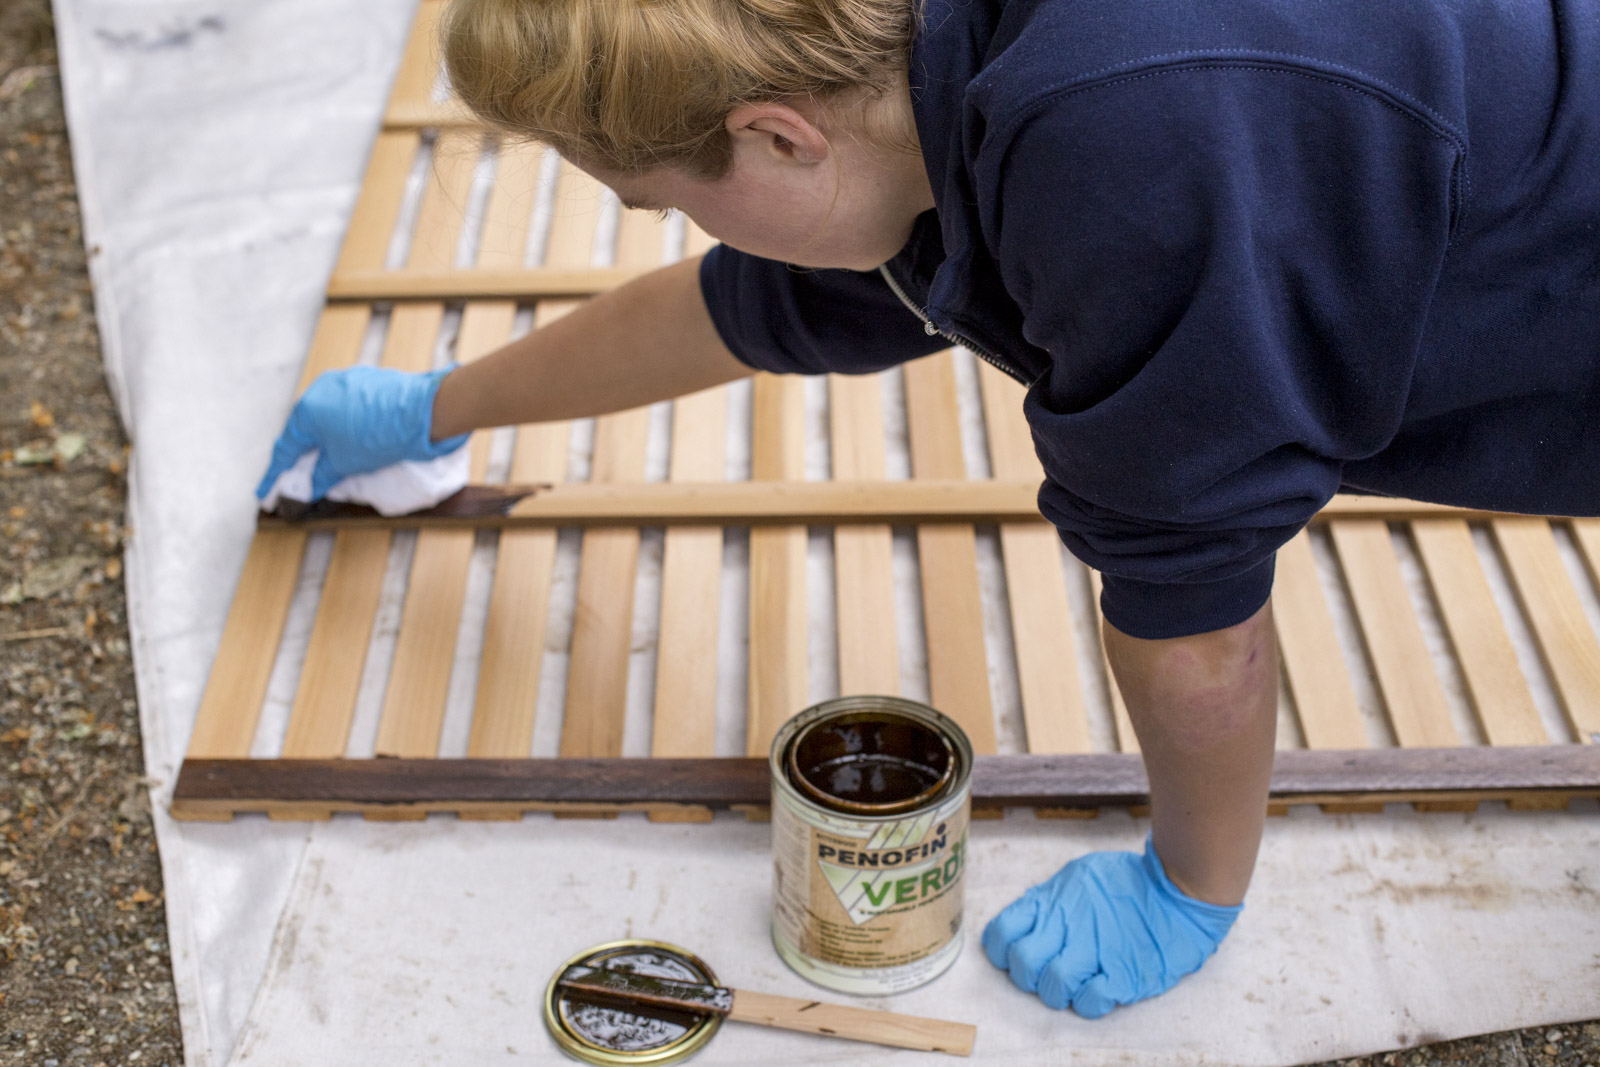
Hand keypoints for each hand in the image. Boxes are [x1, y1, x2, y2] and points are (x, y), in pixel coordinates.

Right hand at [254, 365, 468, 501]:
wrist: (423, 411)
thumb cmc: (379, 436)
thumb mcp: (344, 463)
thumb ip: (321, 475)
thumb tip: (310, 488)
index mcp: (307, 409)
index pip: (286, 449)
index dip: (275, 475)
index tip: (265, 494)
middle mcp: (322, 389)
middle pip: (306, 430)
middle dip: (302, 456)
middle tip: (298, 479)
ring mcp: (346, 382)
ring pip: (328, 417)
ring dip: (326, 440)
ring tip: (328, 463)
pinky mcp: (368, 381)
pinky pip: (348, 408)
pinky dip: (345, 427)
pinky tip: (352, 441)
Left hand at [981, 836, 1240, 1017]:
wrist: (1177, 890)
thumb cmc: (1128, 881)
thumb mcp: (1078, 876)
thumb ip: (1051, 899)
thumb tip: (1031, 917)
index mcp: (1052, 902)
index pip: (1002, 933)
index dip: (1003, 951)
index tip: (1015, 953)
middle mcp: (1067, 928)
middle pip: (1023, 964)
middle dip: (1027, 976)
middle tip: (1044, 973)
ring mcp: (1095, 953)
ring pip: (1052, 986)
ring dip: (1057, 993)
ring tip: (1072, 985)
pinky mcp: (1123, 976)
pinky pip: (1090, 1002)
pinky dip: (1088, 1002)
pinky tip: (1098, 990)